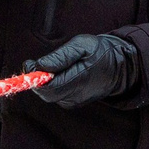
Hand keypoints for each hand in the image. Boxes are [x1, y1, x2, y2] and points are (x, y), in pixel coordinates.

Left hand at [25, 33, 139, 107]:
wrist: (118, 67)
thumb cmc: (99, 52)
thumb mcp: (81, 45)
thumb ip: (60, 56)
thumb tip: (39, 66)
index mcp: (78, 80)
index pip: (48, 87)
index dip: (34, 77)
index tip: (29, 64)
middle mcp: (76, 95)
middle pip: (45, 94)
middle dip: (37, 80)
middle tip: (37, 64)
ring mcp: (74, 101)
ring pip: (49, 95)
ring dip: (45, 82)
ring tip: (55, 66)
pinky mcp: (73, 103)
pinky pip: (56, 96)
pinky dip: (53, 85)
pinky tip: (61, 74)